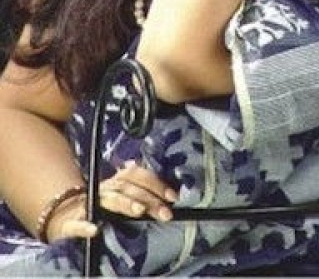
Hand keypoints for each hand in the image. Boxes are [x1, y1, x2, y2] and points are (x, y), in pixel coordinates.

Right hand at [46, 162, 177, 241]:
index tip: (173, 196)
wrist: (60, 214)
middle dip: (148, 198)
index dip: (155, 183)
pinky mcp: (68, 223)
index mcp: (115, 182)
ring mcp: (86, 204)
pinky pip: (76, 225)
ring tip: (139, 211)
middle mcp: (103, 189)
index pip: (137, 175)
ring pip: (107, 200)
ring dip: (124, 204)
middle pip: (127, 188)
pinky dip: (84, 227)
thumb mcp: (119, 196)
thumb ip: (139, 194)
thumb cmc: (97, 207)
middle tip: (165, 212)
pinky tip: (94, 230)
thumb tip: (168, 195)